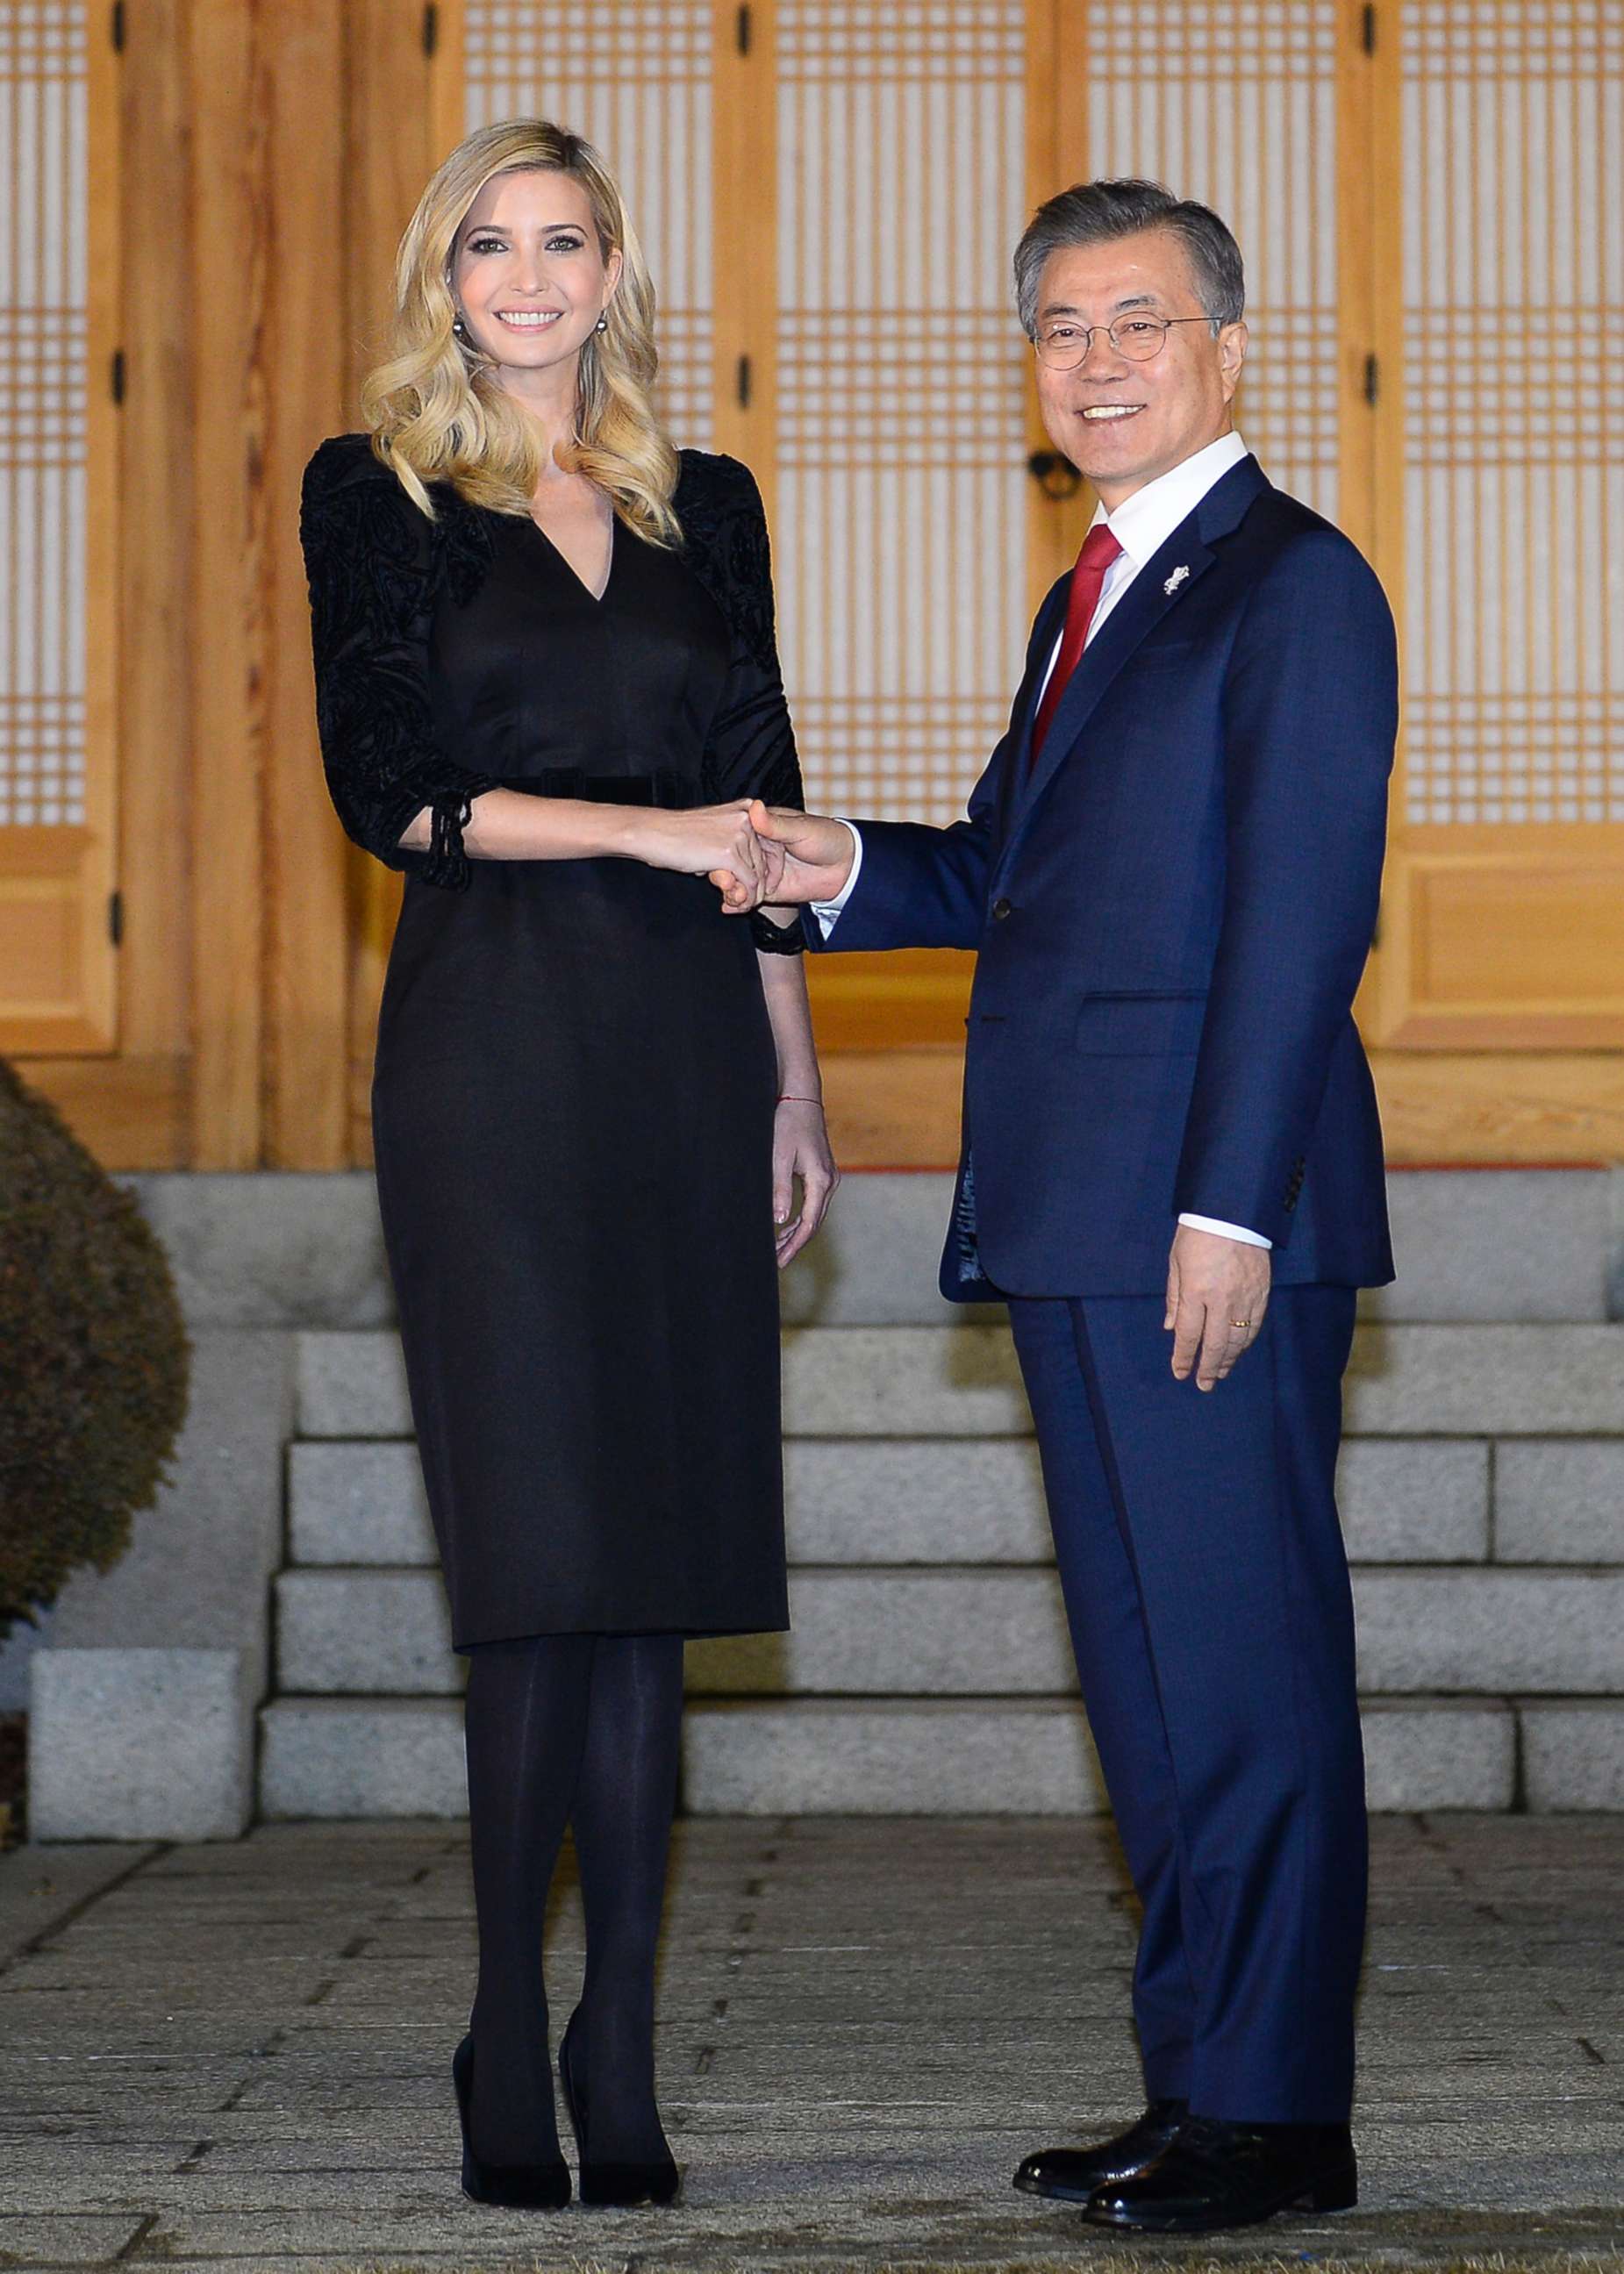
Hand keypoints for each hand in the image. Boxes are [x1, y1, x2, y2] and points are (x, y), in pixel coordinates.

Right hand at [625, 801, 770, 905]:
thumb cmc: (675, 833)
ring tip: (737, 905)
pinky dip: (743, 898)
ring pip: (756, 875)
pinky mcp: (729, 854)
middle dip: (756, 885)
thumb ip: (733, 840)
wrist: (652, 832)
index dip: (766, 870)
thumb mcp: (712, 827)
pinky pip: (747, 883)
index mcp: (746, 809)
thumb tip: (745, 868)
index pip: (767, 845)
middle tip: (746, 902)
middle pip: (763, 861)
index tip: (759, 887)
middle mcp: (747, 819)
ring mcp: (739, 835)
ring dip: (748, 894)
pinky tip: (734, 905)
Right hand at [710, 802, 855, 913]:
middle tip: (725, 882)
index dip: (724, 850)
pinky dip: (737, 904)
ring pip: (737, 882)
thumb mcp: (800, 829)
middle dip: (724, 875)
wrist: (846, 867)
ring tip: (733, 896)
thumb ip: (774, 824)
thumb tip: (755, 808)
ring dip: (730, 891)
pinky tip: (730, 908)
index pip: (734, 838)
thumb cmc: (826, 838)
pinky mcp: (768, 891)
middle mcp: (757, 850)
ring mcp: (761, 871)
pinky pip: (748, 898)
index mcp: (761, 828)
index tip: (719, 860)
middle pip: (731, 863)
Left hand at [772, 1096, 838, 1266]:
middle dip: (795, 1244)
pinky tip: (786, 1226)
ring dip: (797, 1232)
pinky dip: (801, 1218)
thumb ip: (779, 1190)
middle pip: (814, 1223)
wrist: (801, 1099)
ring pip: (815, 1215)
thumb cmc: (788, 1124)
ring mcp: (829, 1178)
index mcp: (821, 1181)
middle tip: (776, 1262)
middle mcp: (830, 1182)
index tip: (780, 1261)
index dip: (794, 1246)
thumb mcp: (779, 1158)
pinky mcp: (823, 1173)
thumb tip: (779, 1221)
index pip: (809, 1224)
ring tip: (777, 1248)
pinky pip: (814, 1204)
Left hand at [1164, 1224, 1271, 1390]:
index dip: (1184, 1358)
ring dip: (1228, 1359)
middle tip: (1203, 1385)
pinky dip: (1245, 1342)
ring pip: (1238, 1339)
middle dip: (1208, 1368)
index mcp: (1197, 1292)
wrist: (1234, 1213)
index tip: (1180, 1372)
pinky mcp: (1262, 1293)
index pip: (1190, 1335)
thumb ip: (1175, 1298)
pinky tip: (1238, 1350)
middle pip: (1216, 1344)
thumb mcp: (1176, 1262)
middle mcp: (1222, 1301)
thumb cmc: (1198, 1234)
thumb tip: (1172, 1328)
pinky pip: (1254, 1325)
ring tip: (1219, 1373)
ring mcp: (1245, 1299)